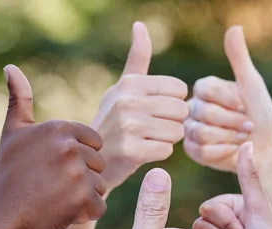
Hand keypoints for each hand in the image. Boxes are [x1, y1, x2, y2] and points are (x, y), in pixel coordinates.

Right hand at [0, 65, 106, 228]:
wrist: (2, 217)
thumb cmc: (9, 173)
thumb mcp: (13, 132)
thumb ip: (20, 99)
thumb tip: (11, 67)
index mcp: (60, 127)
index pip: (95, 141)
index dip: (79, 157)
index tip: (56, 166)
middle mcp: (70, 147)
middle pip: (98, 164)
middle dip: (82, 178)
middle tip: (54, 185)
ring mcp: (77, 173)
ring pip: (100, 185)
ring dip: (84, 197)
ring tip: (57, 198)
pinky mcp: (82, 199)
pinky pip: (99, 207)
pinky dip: (85, 214)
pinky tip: (62, 212)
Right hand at [91, 22, 187, 190]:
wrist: (90, 160)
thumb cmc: (112, 122)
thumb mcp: (121, 88)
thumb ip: (137, 58)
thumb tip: (140, 25)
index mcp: (130, 84)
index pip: (180, 89)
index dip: (172, 103)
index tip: (154, 111)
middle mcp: (128, 101)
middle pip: (181, 110)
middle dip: (172, 122)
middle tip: (151, 129)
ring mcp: (129, 127)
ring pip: (177, 131)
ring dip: (166, 139)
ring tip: (146, 140)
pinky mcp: (132, 151)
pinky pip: (167, 150)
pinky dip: (158, 154)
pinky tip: (141, 153)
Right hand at [184, 26, 271, 172]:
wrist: (264, 148)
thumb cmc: (260, 115)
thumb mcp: (251, 85)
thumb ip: (239, 59)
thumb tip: (234, 28)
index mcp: (205, 88)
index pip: (205, 89)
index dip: (228, 100)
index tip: (244, 105)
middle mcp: (193, 106)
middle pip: (204, 113)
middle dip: (232, 122)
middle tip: (248, 125)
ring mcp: (190, 128)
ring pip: (202, 133)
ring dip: (229, 137)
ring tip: (241, 138)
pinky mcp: (192, 150)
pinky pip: (201, 151)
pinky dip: (222, 152)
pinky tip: (232, 150)